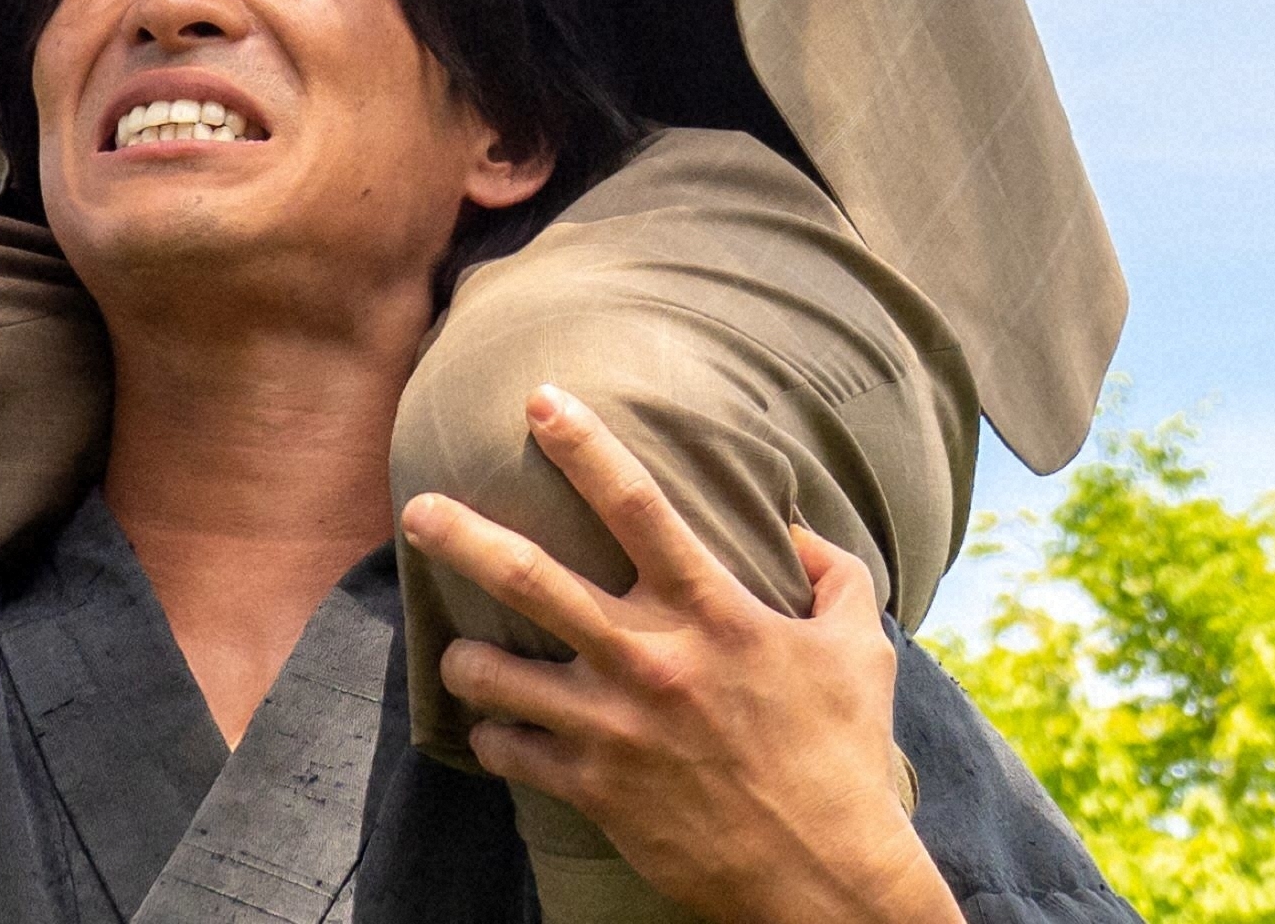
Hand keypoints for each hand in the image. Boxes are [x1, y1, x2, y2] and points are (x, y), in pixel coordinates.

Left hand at [410, 388, 962, 923]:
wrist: (825, 878)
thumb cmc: (845, 757)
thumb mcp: (859, 648)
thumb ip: (832, 571)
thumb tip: (794, 525)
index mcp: (713, 614)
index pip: (639, 506)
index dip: (585, 445)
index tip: (539, 398)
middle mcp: (651, 660)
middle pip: (529, 578)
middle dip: (461, 535)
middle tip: (415, 508)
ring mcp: (613, 728)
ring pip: (495, 674)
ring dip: (464, 657)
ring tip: (459, 649)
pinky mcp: (595, 791)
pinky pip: (510, 751)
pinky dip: (494, 736)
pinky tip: (500, 731)